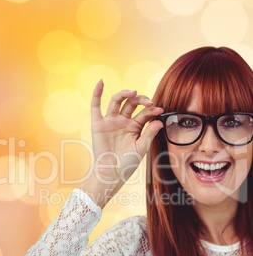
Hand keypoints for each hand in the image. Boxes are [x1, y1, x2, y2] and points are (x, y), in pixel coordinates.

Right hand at [80, 80, 163, 206]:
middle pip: (132, 103)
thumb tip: (160, 120)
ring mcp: (111, 121)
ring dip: (125, 94)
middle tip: (149, 103)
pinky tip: (101, 82)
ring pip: (118, 101)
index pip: (145, 113)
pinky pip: (96, 106)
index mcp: (135, 127)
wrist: (111, 173)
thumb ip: (150, 134)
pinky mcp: (98, 123)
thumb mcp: (142, 148)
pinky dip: (97, 93)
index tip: (160, 109)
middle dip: (141, 100)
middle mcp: (123, 121)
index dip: (152, 110)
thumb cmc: (127, 163)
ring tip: (134, 92)